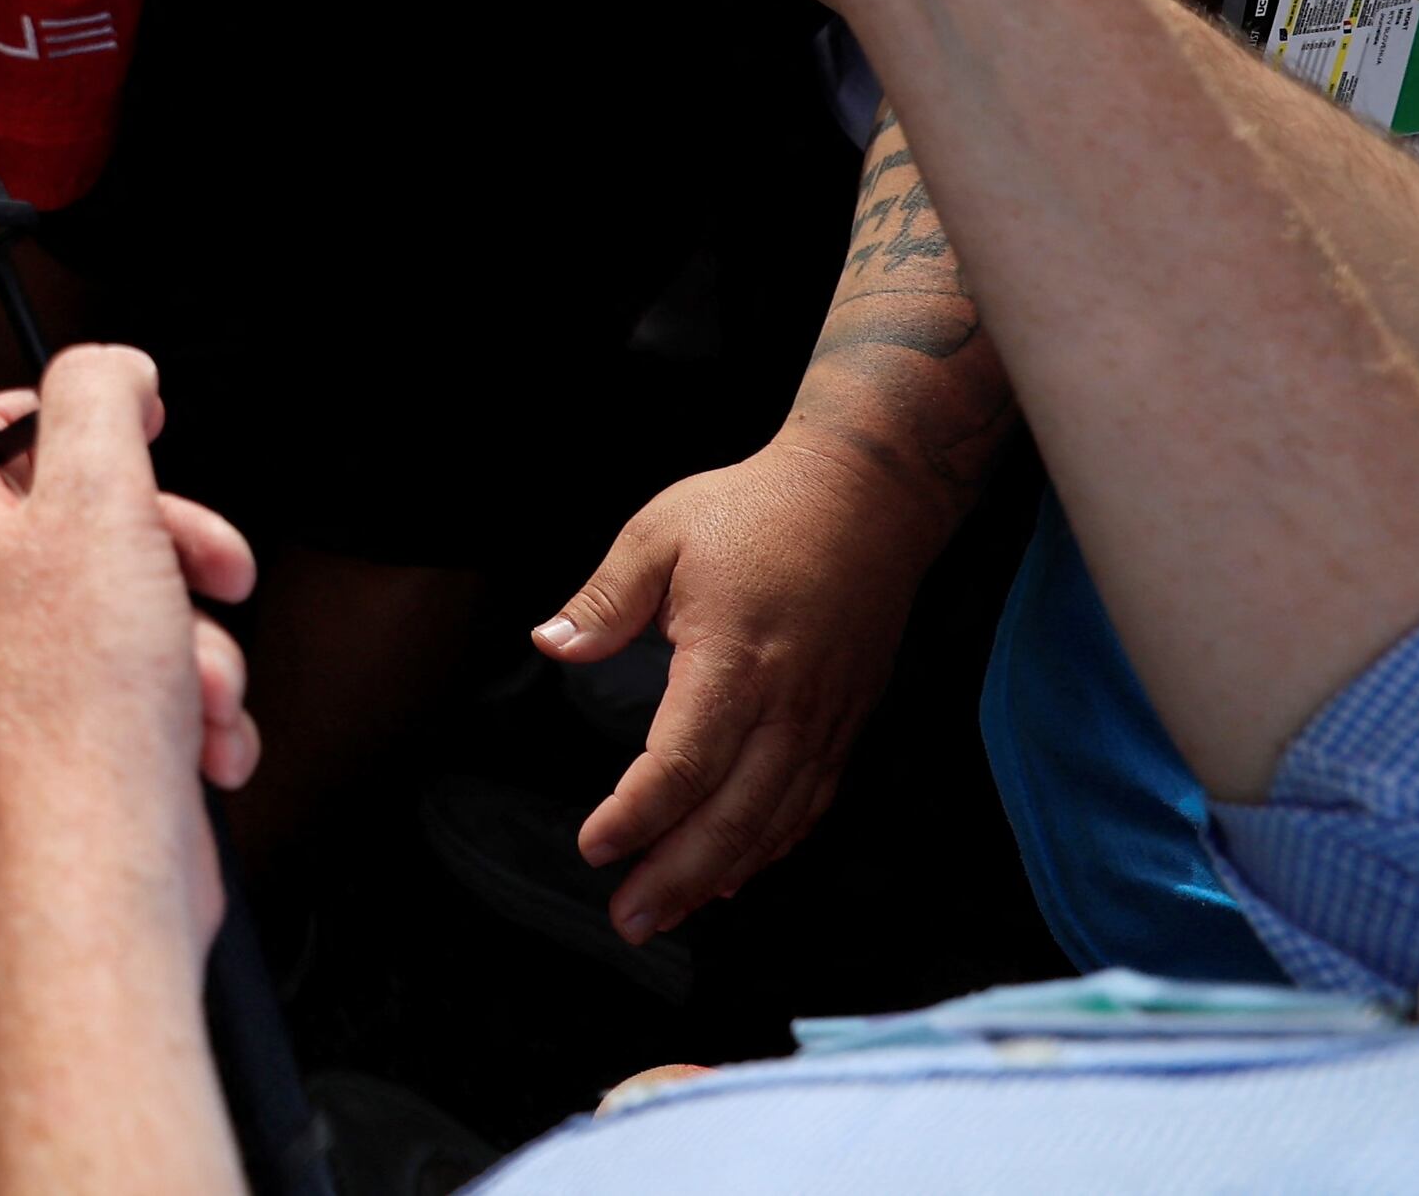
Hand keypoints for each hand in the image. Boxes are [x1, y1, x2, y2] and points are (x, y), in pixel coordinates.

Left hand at [0, 349, 258, 963]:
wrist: (95, 866)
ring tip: (198, 685)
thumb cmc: (76, 709)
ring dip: (196, 642)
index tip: (138, 423)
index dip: (72, 416)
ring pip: (134, 604)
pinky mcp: (66, 734)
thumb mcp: (101, 500)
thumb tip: (108, 367)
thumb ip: (100, 403)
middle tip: (214, 564)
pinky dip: (189, 707)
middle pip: (85, 515)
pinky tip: (200, 738)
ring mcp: (10, 669)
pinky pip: (144, 685)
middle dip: (175, 543)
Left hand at [535, 425, 944, 941]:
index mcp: (734, 660)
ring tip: (666, 913)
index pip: (683, 762)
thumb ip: (606, 599)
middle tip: (626, 921)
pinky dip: (770, 846)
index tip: (595, 847)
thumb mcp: (660, 533)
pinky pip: (807, 803)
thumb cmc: (754, 510)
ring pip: (774, 821)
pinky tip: (733, 872)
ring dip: (719, 875)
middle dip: (676, 876)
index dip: (638, 814)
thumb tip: (551, 645)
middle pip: (733, 815)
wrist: (866, 497)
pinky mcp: (845, 721)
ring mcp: (826, 720)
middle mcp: (788, 704)